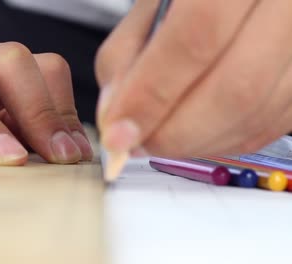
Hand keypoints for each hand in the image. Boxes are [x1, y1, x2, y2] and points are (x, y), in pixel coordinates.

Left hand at [95, 0, 291, 156]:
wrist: (235, 3)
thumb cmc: (188, 1)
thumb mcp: (149, 11)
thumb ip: (125, 57)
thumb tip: (116, 118)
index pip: (195, 40)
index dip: (152, 95)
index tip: (117, 133)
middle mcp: (284, 9)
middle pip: (236, 88)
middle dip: (174, 132)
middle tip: (135, 143)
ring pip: (255, 114)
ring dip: (195, 142)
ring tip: (158, 138)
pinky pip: (267, 126)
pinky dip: (219, 141)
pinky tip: (192, 134)